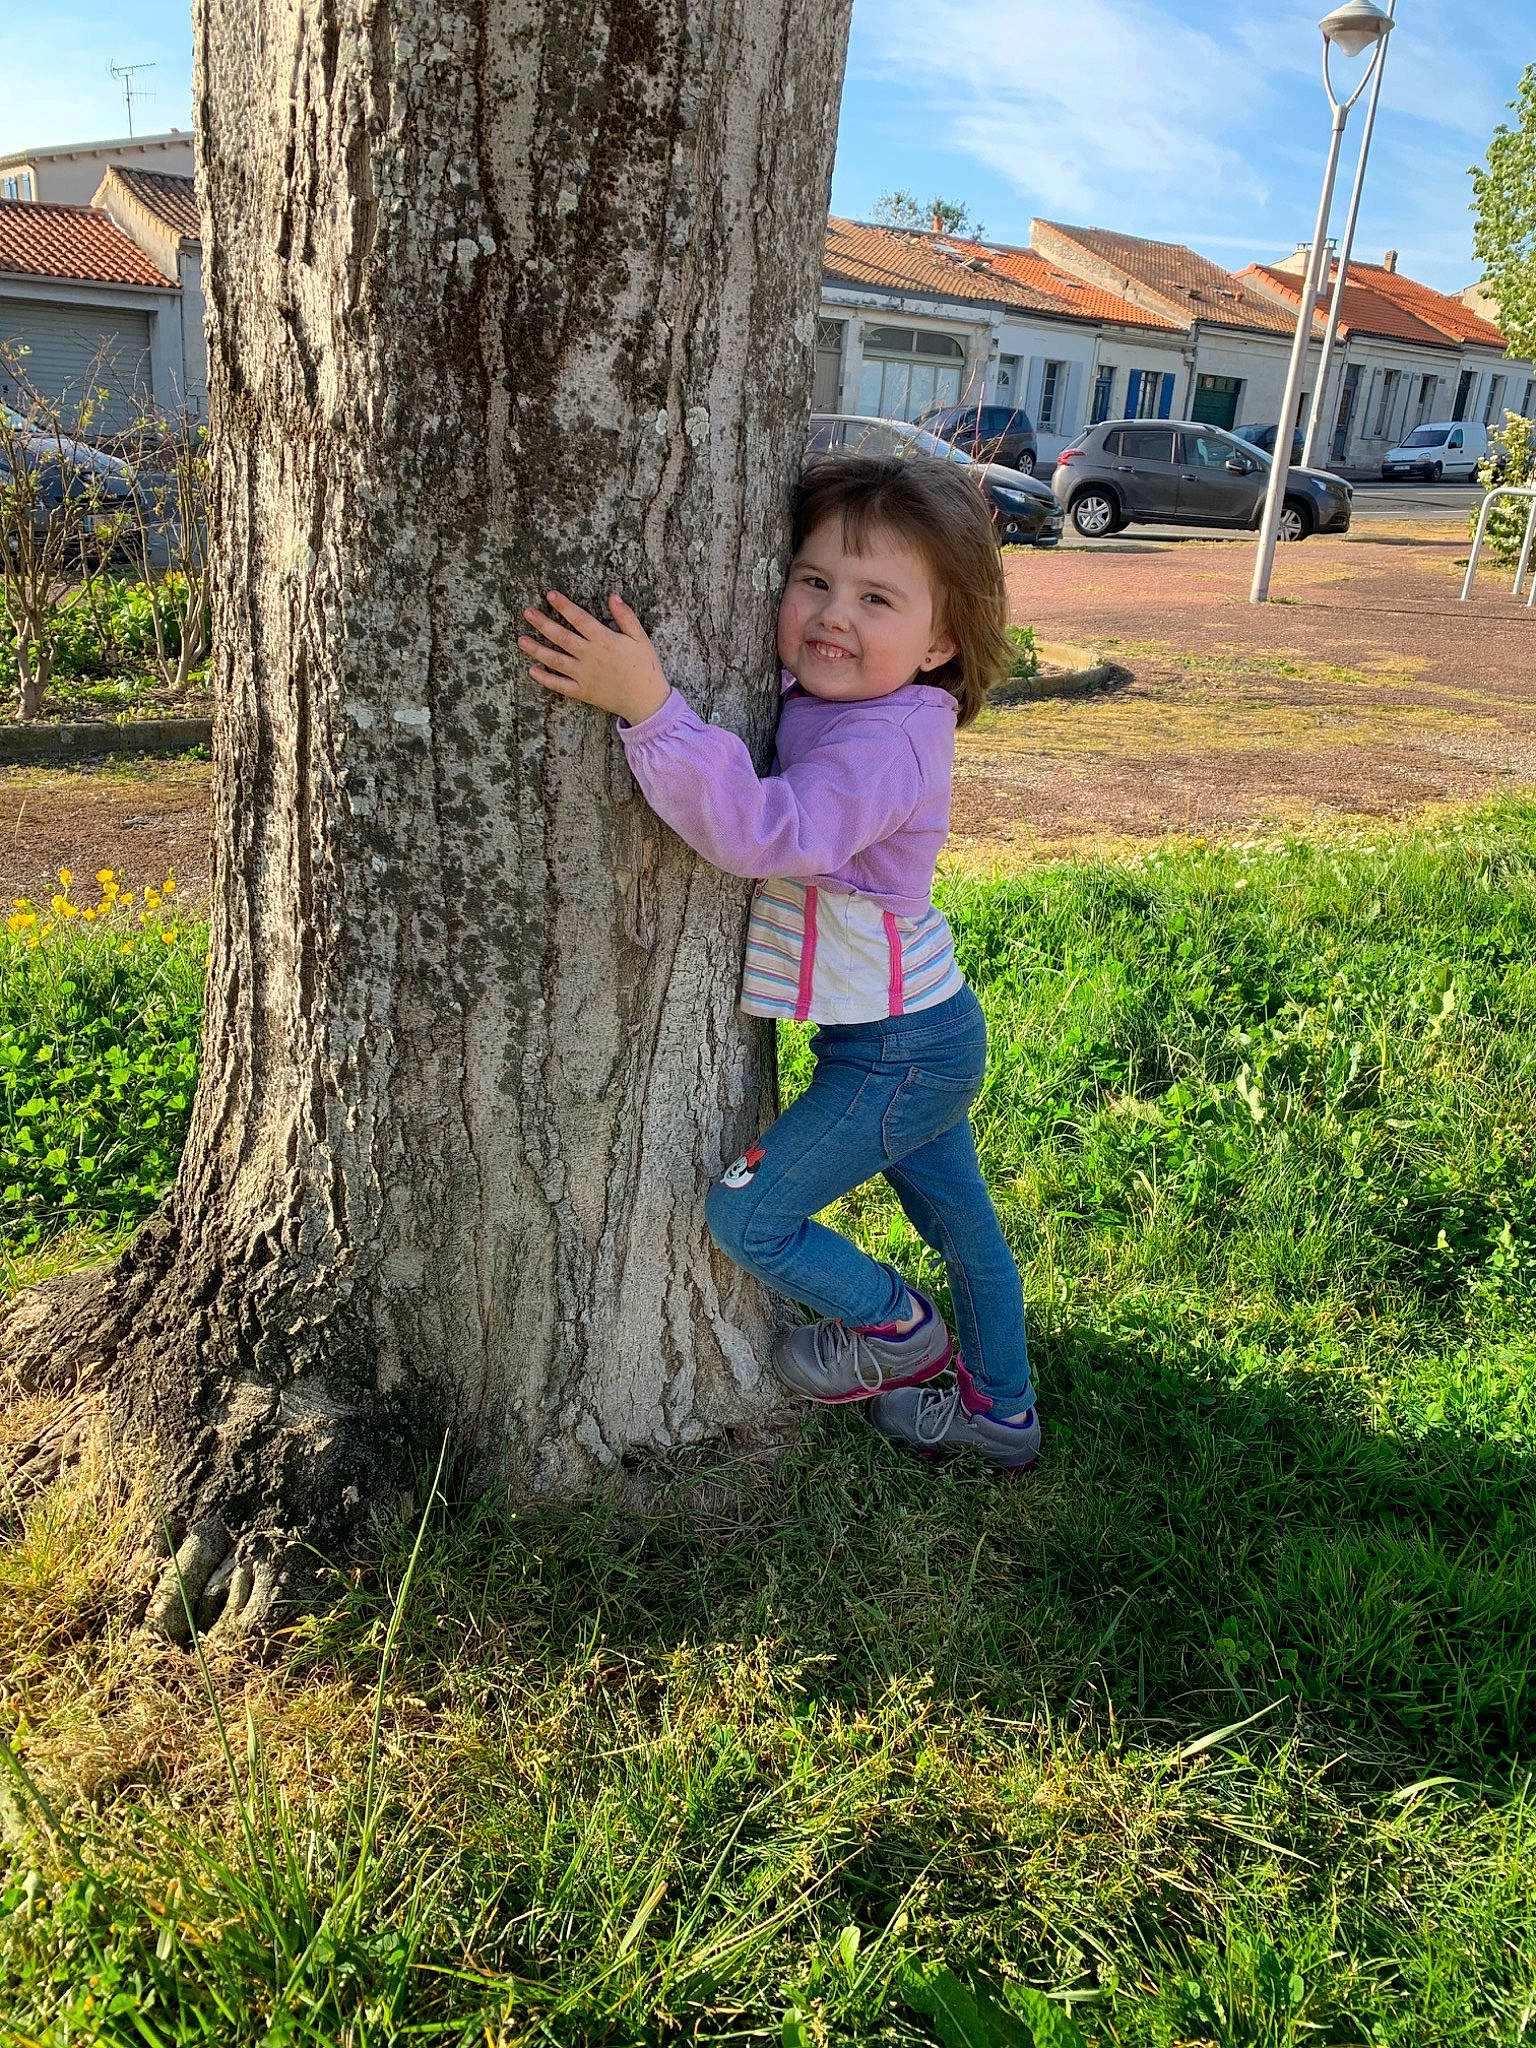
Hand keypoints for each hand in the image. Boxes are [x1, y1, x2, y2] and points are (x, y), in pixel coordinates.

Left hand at [520, 590, 671, 723]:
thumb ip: (626, 617)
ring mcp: (584, 675)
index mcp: (604, 640)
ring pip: (555, 660)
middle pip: (561, 636)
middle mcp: (590, 656)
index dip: (563, 606)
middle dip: (542, 623)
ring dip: (537, 649)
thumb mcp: (640, 638)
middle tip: (527, 612)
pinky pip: (559, 685)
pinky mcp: (582, 692)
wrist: (646, 700)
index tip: (549, 595)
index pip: (579, 618)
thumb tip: (613, 596)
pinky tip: (532, 670)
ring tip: (521, 640)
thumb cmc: (646, 667)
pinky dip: (545, 679)